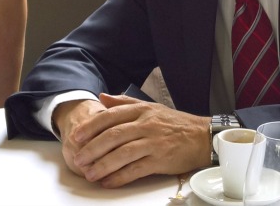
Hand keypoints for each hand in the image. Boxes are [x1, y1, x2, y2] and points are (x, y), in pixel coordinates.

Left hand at [56, 93, 210, 187]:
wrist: (202, 137)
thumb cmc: (174, 123)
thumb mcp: (150, 107)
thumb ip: (124, 102)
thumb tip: (101, 97)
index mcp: (141, 110)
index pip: (110, 116)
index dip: (91, 127)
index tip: (76, 136)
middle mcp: (146, 124)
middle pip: (113, 136)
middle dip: (92, 148)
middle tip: (77, 158)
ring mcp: (153, 142)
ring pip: (122, 153)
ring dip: (103, 165)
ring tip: (89, 174)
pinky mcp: (160, 160)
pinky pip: (136, 169)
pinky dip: (120, 177)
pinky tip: (108, 182)